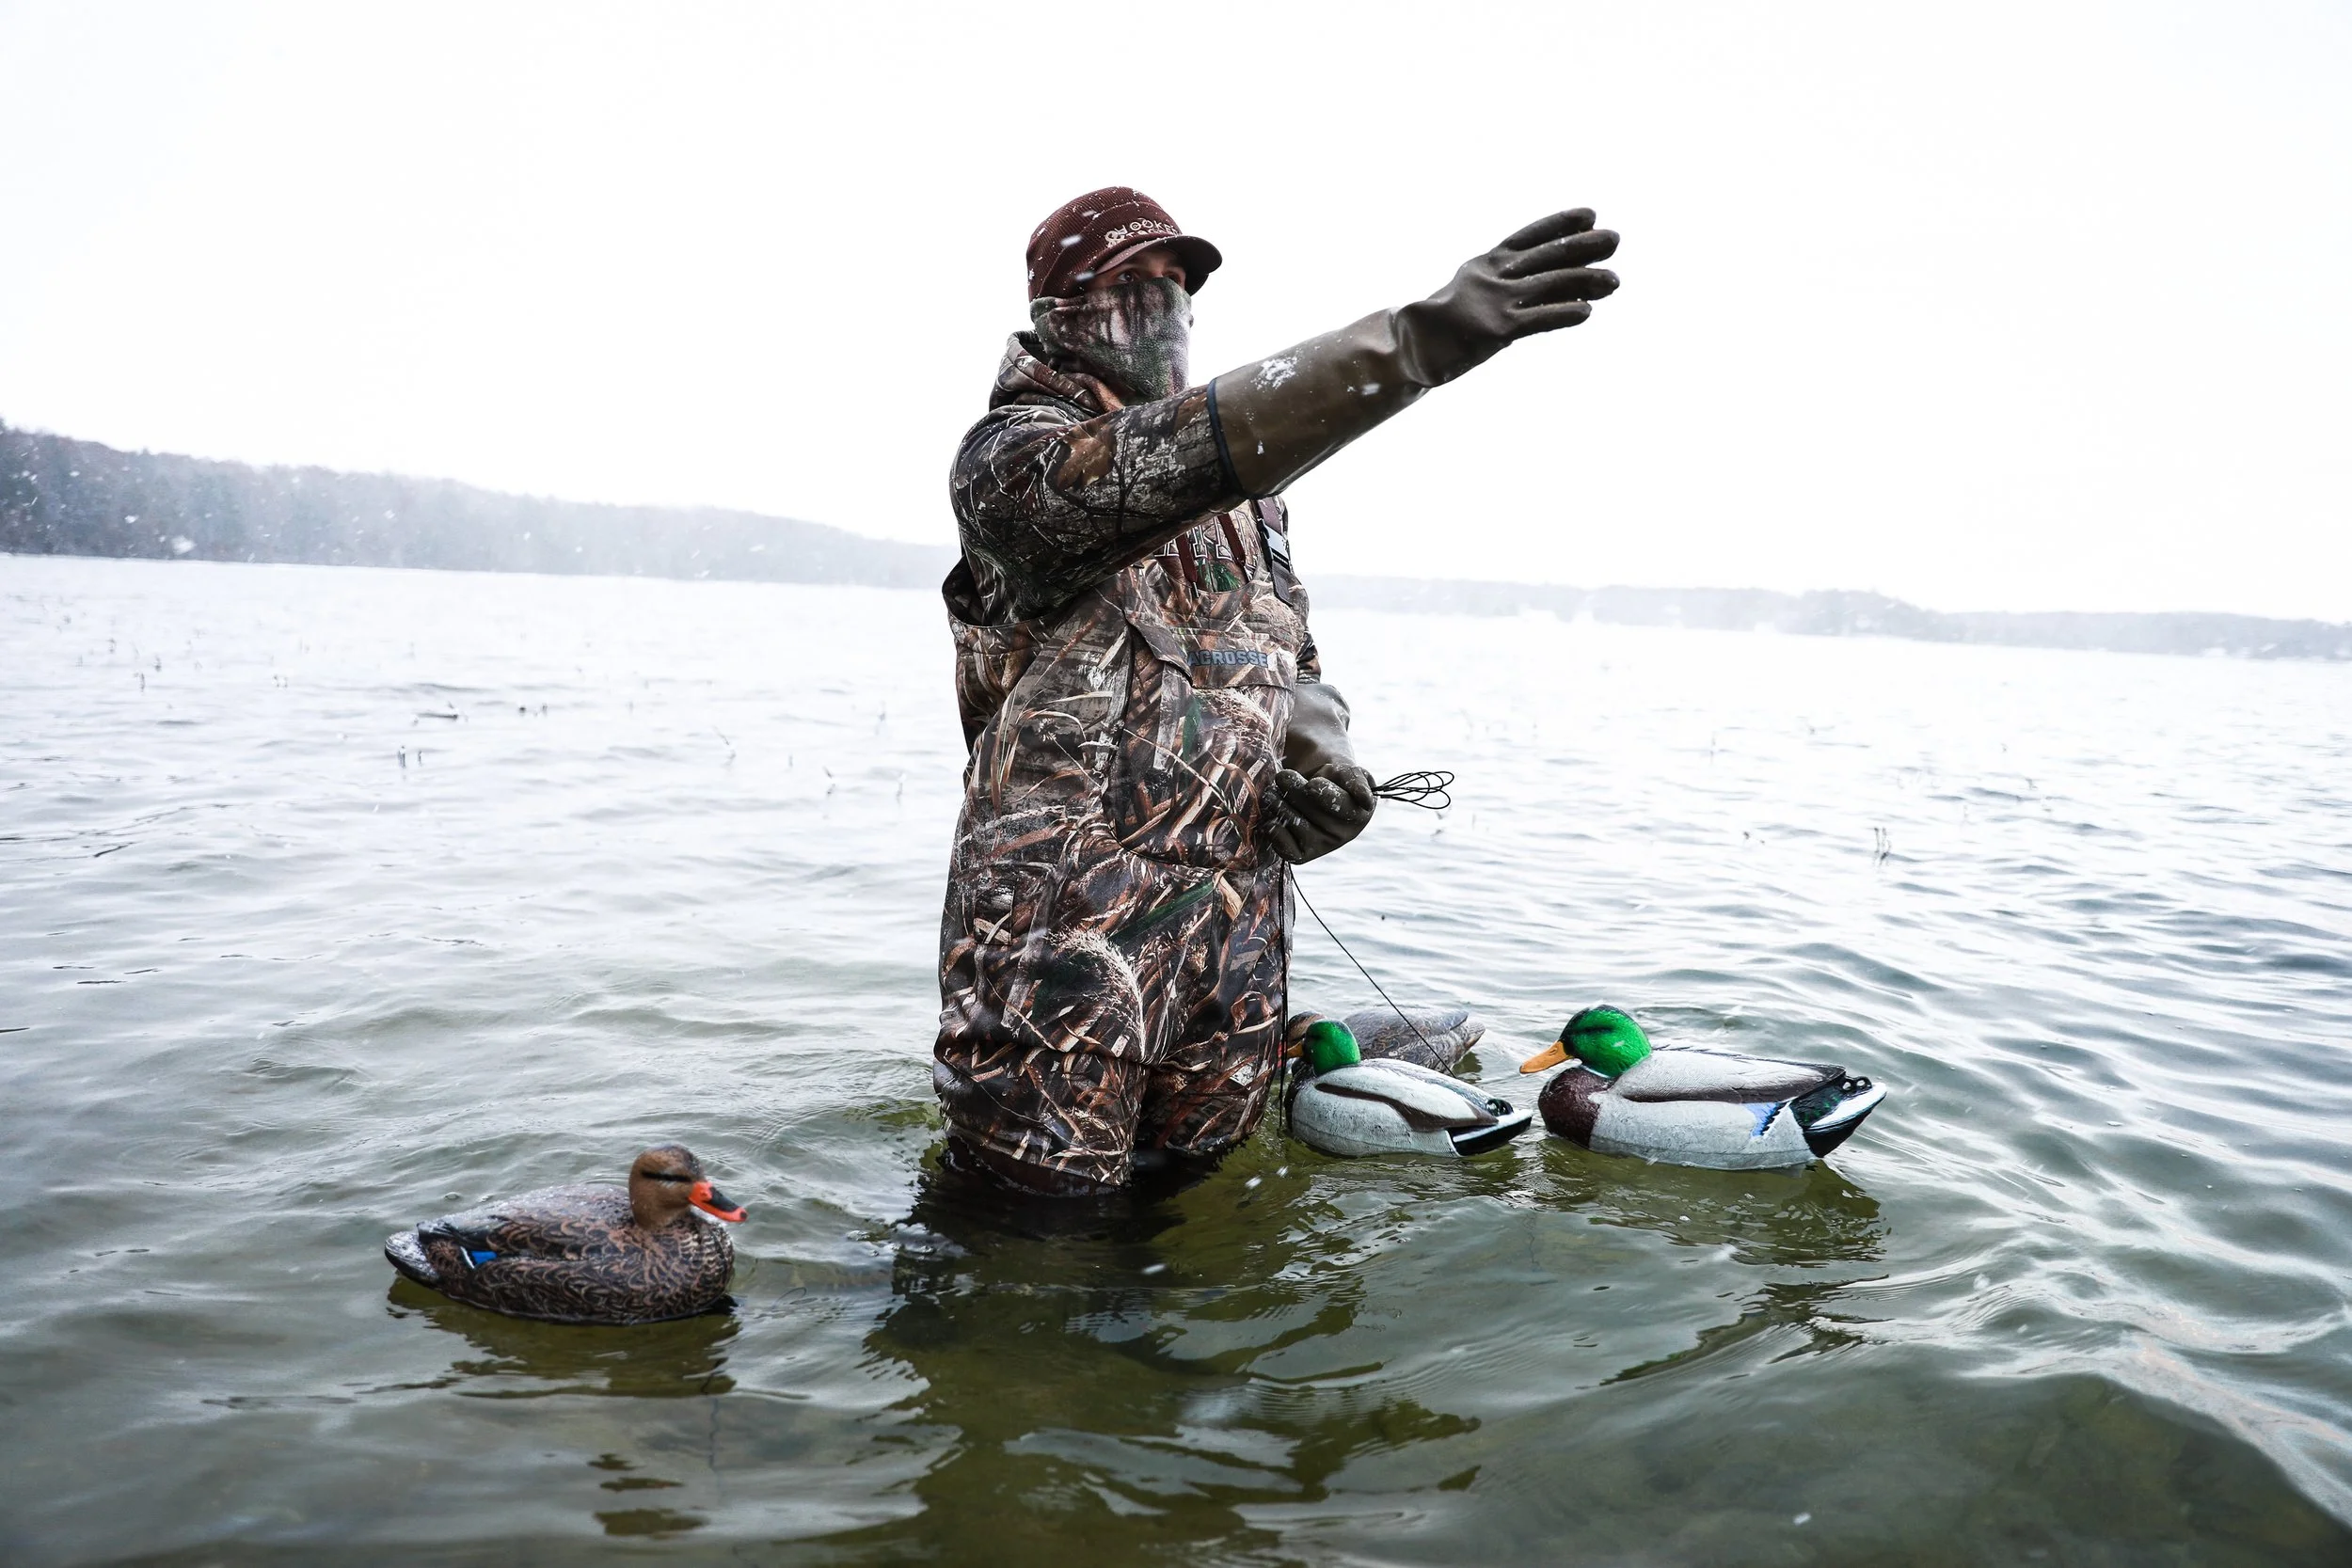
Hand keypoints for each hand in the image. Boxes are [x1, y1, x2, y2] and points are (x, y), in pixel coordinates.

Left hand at [1267, 763, 1376, 862]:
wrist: (1315, 788)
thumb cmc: (1333, 778)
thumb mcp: (1346, 772)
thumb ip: (1355, 780)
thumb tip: (1364, 799)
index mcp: (1359, 813)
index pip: (1344, 808)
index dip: (1326, 796)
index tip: (1312, 784)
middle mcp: (1343, 834)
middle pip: (1315, 814)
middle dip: (1295, 792)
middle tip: (1283, 776)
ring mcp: (1323, 846)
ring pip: (1297, 826)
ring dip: (1280, 806)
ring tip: (1272, 792)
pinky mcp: (1302, 855)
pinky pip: (1287, 849)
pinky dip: (1275, 832)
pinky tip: (1271, 819)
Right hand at [1397, 209, 1619, 385]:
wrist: (1410, 346)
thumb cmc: (1442, 326)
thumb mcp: (1473, 296)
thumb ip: (1509, 290)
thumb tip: (1558, 289)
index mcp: (1485, 263)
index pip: (1529, 237)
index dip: (1560, 224)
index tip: (1590, 215)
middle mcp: (1493, 276)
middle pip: (1547, 255)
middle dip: (1583, 246)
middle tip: (1615, 239)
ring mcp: (1495, 301)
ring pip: (1550, 284)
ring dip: (1586, 280)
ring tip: (1614, 281)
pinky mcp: (1496, 330)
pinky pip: (1538, 319)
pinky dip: (1564, 314)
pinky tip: (1586, 311)